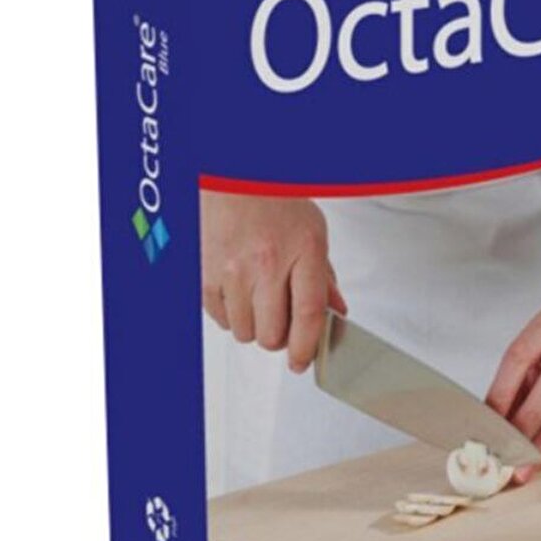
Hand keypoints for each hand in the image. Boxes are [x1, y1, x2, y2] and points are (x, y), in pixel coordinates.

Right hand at [200, 193, 346, 372]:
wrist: (229, 179)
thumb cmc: (272, 199)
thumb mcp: (312, 232)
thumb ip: (324, 277)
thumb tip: (335, 313)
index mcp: (302, 249)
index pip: (308, 315)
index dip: (306, 347)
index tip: (303, 361)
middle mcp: (266, 262)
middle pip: (272, 334)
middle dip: (279, 338)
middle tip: (280, 324)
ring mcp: (232, 270)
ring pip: (245, 332)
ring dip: (254, 327)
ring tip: (257, 300)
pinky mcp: (205, 275)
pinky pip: (220, 320)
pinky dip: (230, 315)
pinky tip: (238, 293)